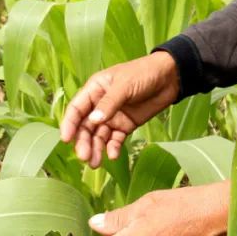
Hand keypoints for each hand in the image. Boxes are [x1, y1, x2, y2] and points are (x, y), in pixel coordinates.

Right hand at [59, 51, 180, 167]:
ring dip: (95, 149)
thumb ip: (109, 103)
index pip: (76, 109)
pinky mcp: (125, 126)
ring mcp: (112, 116)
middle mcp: (100, 105)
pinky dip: (112, 148)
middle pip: (86, 127)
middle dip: (84, 142)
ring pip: (98, 136)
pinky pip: (115, 139)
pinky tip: (113, 155)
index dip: (70, 124)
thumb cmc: (144, 73)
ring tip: (95, 163)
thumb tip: (93, 120)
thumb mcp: (125, 85)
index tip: (66, 140)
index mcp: (95, 90)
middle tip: (85, 157)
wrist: (169, 77)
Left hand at [87, 183, 227, 234]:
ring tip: (147, 225)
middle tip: (127, 225)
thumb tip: (94, 222)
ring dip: (133, 233)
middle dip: (119, 233)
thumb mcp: (146, 204)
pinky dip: (146, 235)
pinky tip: (154, 230)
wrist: (213, 215)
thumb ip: (118, 218)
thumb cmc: (180, 206)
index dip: (106, 232)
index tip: (100, 228)